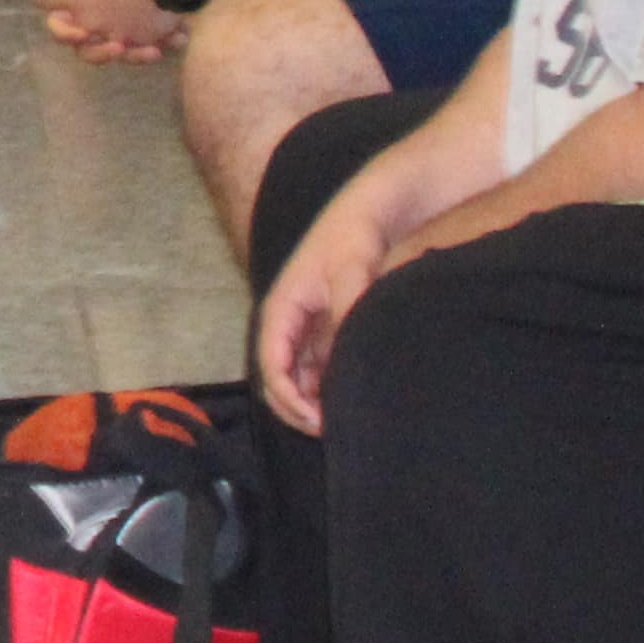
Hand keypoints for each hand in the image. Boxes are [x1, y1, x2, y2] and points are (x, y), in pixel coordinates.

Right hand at [257, 199, 385, 434]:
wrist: (372, 212)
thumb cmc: (354, 237)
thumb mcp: (353, 271)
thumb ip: (347, 312)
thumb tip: (343, 357)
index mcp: (283, 307)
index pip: (271, 363)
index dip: (287, 397)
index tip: (317, 420)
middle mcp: (288, 321)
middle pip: (277, 377)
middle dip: (295, 407)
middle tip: (331, 430)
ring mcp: (306, 327)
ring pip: (296, 378)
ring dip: (310, 402)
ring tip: (343, 419)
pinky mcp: (325, 331)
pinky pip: (316, 370)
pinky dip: (325, 390)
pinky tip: (350, 399)